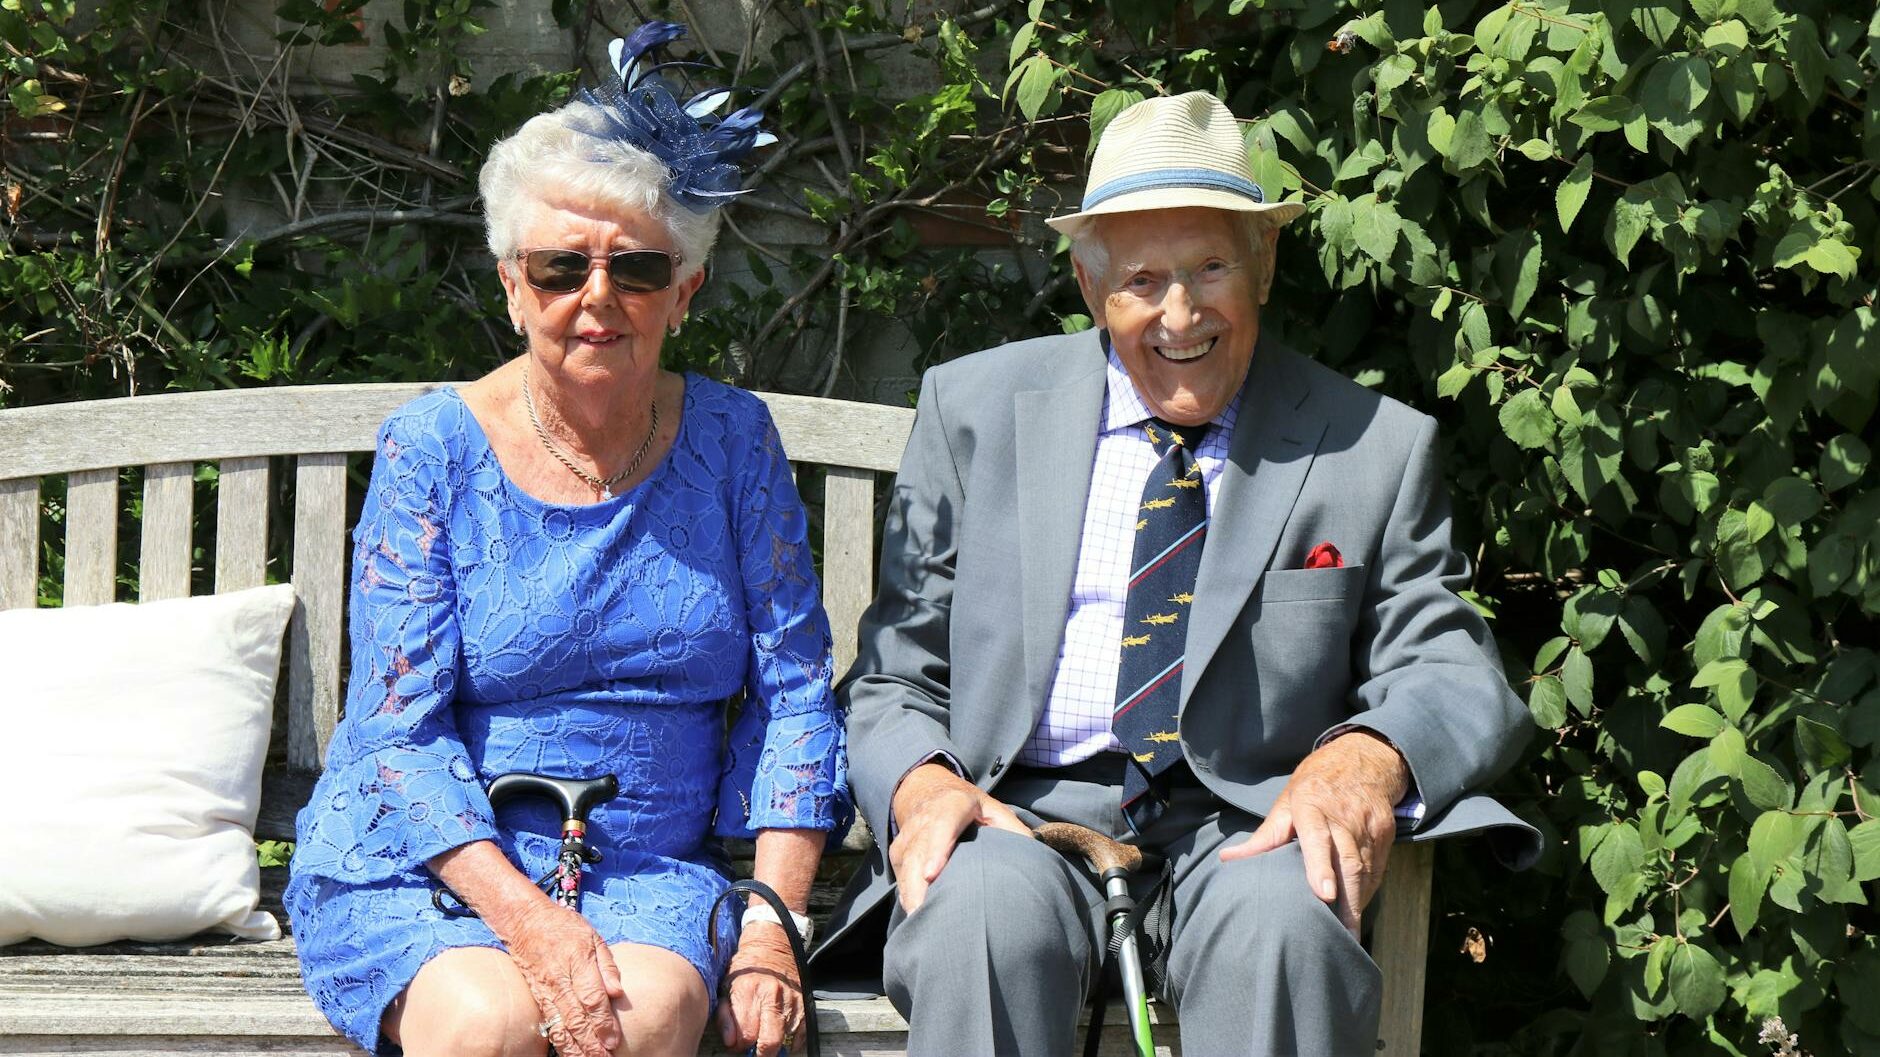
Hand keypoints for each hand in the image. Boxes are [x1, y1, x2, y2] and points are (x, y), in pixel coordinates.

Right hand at [502, 900, 624, 1056]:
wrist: (524, 921)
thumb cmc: (564, 927)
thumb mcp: (592, 936)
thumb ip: (607, 965)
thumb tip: (618, 992)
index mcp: (578, 961)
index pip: (592, 997)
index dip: (603, 1022)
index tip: (613, 1041)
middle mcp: (560, 979)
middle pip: (576, 1018)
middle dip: (590, 1043)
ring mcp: (545, 990)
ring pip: (560, 1025)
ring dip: (574, 1048)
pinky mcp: (537, 997)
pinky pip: (548, 1023)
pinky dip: (559, 1042)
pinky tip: (569, 1053)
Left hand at [718, 923, 802, 1056]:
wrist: (771, 945)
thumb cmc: (745, 969)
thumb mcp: (726, 986)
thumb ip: (725, 1016)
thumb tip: (730, 1042)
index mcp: (748, 991)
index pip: (745, 1036)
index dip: (739, 1046)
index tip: (737, 1043)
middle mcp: (772, 996)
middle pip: (769, 1043)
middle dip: (759, 1054)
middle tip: (753, 1050)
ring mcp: (791, 1000)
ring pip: (785, 1040)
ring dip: (775, 1045)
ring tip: (764, 1037)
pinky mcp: (804, 1002)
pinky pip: (800, 1034)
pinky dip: (791, 1041)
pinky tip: (780, 1035)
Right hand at [888, 762, 1029, 913]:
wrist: (931, 791)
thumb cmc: (971, 808)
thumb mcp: (995, 810)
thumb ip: (1013, 831)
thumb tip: (1034, 860)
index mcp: (954, 804)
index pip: (942, 825)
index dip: (936, 850)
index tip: (931, 875)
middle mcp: (925, 817)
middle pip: (918, 851)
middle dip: (917, 882)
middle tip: (922, 912)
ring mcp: (908, 835)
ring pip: (905, 865)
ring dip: (909, 893)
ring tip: (918, 921)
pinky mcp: (897, 851)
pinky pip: (900, 875)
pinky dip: (906, 895)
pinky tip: (915, 917)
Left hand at [1220, 731, 1409, 937]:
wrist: (1361, 760)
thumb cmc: (1314, 787)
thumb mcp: (1285, 804)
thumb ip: (1263, 837)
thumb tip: (1227, 858)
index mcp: (1312, 806)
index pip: (1317, 839)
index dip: (1321, 868)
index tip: (1325, 896)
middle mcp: (1344, 816)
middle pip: (1348, 862)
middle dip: (1348, 903)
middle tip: (1343, 936)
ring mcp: (1369, 824)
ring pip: (1366, 870)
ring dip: (1358, 903)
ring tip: (1348, 933)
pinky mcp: (1387, 833)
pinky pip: (1378, 869)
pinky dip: (1368, 891)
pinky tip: (1357, 909)